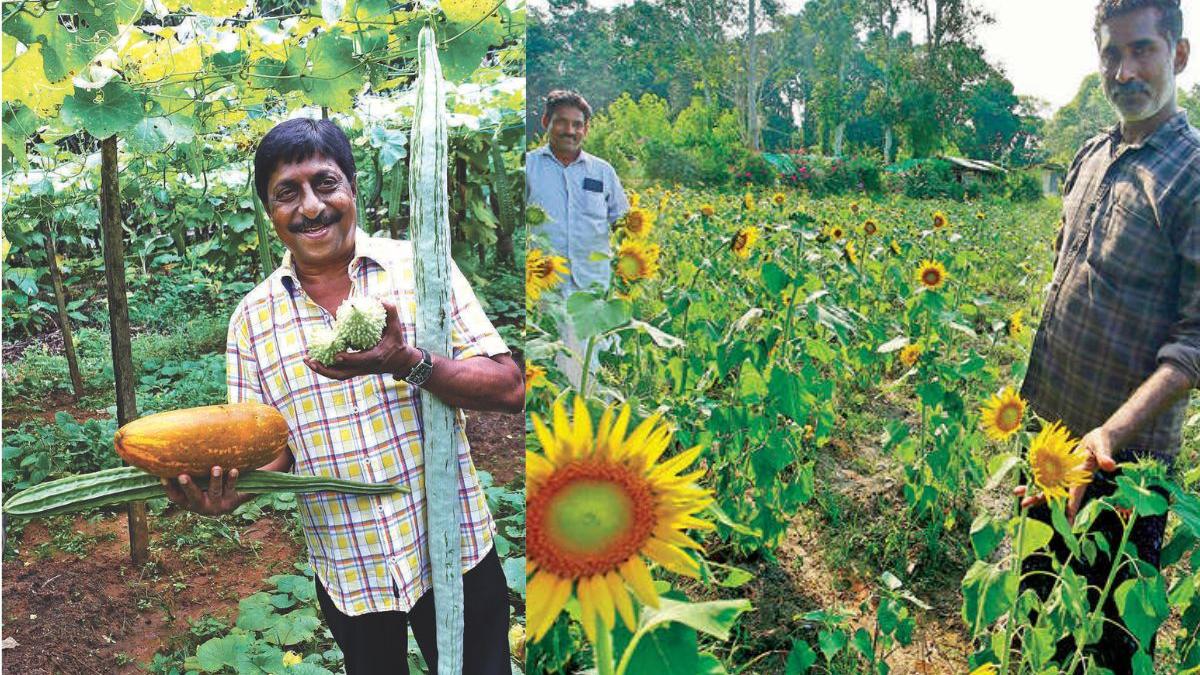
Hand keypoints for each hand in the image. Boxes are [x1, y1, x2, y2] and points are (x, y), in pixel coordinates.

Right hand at [161, 466, 245, 515]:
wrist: (233, 502)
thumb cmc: (207, 488)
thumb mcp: (197, 485)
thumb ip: (186, 474)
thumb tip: (166, 452)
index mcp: (190, 503)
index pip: (176, 497)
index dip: (169, 489)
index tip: (163, 477)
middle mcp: (202, 506)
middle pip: (193, 496)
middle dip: (188, 486)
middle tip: (182, 476)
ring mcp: (217, 505)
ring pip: (215, 491)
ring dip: (215, 480)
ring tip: (216, 468)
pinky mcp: (232, 501)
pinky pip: (231, 489)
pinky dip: (232, 479)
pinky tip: (234, 470)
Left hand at [303, 300, 420, 380]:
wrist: (399, 362)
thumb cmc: (396, 342)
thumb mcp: (396, 327)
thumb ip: (390, 312)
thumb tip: (379, 298)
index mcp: (375, 357)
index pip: (361, 360)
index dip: (349, 358)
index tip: (337, 355)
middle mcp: (365, 367)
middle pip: (342, 374)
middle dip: (325, 369)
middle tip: (311, 359)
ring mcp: (359, 370)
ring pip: (338, 375)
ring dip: (322, 370)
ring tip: (307, 360)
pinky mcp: (355, 370)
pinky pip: (338, 372)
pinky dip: (326, 368)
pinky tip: (315, 360)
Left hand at [1013, 426, 1117, 521]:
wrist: (1097, 439)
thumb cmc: (1102, 443)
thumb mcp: (1103, 447)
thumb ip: (1105, 457)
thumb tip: (1110, 466)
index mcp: (1081, 480)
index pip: (1074, 498)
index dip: (1069, 511)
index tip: (1065, 526)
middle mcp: (1070, 480)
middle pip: (1053, 494)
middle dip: (1039, 500)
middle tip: (1024, 505)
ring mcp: (1062, 474)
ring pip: (1045, 486)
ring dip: (1031, 489)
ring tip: (1017, 493)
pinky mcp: (1058, 466)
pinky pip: (1042, 474)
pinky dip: (1032, 478)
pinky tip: (1022, 481)